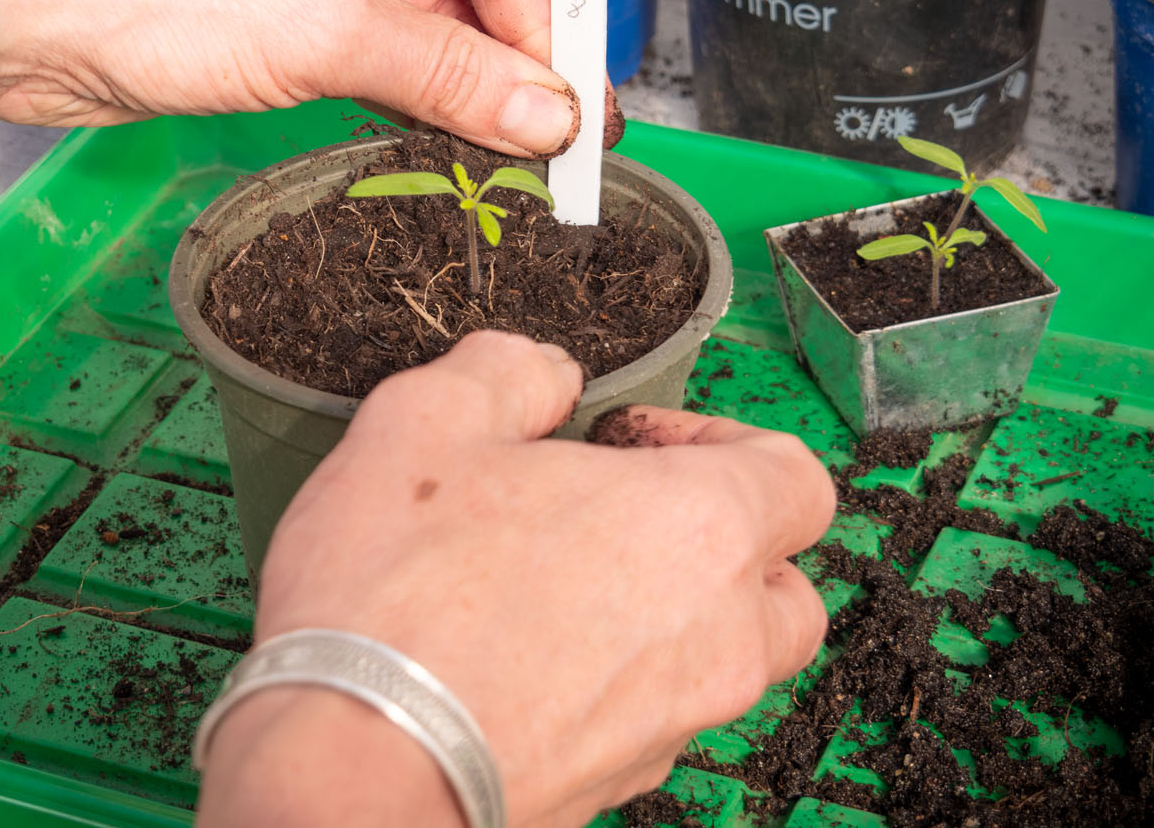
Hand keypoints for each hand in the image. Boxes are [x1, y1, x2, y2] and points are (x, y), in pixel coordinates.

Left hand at [0, 0, 595, 186]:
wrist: (1, 10)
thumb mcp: (322, 30)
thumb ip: (450, 76)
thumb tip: (551, 116)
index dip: (543, 24)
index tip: (579, 106)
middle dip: (504, 55)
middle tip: (553, 140)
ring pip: (415, 7)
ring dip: (454, 76)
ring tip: (504, 147)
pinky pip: (365, 31)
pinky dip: (400, 80)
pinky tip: (435, 126)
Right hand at [196, 331, 834, 827]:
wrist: (354, 765)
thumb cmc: (397, 595)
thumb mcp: (429, 420)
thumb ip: (509, 370)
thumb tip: (542, 373)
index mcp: (701, 528)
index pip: (799, 478)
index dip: (722, 439)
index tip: (632, 443)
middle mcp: (718, 636)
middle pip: (783, 584)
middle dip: (722, 541)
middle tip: (619, 515)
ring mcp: (675, 724)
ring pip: (724, 659)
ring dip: (669, 613)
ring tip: (558, 585)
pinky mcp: (621, 783)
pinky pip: (656, 717)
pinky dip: (617, 680)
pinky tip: (521, 657)